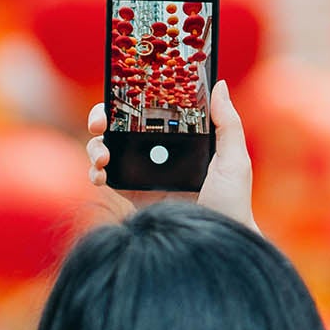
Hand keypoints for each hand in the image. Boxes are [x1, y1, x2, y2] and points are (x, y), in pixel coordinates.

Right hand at [86, 80, 257, 232]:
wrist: (216, 244)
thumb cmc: (232, 203)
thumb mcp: (235, 160)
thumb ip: (227, 123)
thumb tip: (218, 85)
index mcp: (180, 139)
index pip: (150, 111)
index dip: (131, 100)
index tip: (120, 93)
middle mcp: (158, 153)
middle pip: (121, 127)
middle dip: (103, 120)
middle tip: (100, 123)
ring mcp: (142, 174)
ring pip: (107, 149)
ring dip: (95, 146)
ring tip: (101, 156)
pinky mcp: (130, 196)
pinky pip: (104, 178)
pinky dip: (94, 172)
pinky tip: (98, 174)